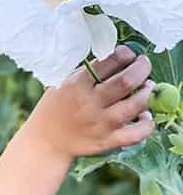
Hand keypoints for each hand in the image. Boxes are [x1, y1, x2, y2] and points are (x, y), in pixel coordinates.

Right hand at [25, 45, 154, 159]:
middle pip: (127, 81)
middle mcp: (89, 103)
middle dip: (142, 68)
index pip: (109, 61)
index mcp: (77, 84)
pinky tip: (146, 117)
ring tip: (148, 87)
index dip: (125, 53)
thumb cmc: (55, 107)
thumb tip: (117, 58)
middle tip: (144, 65)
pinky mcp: (106, 141)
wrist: (46, 141)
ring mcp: (100, 124)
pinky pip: (136, 134)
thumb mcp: (63, 83)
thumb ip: (86, 72)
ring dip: (148, 93)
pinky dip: (147, 125)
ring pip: (136, 105)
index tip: (129, 54)